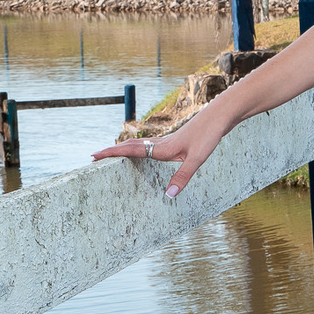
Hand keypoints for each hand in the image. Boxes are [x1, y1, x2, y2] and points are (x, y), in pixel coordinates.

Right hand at [92, 105, 223, 197]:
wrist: (219, 117)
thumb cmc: (208, 136)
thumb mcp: (197, 159)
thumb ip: (183, 177)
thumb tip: (169, 195)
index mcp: (161, 148)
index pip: (130, 150)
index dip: (111, 153)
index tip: (94, 155)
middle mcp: (160, 143)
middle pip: (130, 146)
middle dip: (111, 151)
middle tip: (94, 156)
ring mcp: (166, 141)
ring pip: (138, 144)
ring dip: (123, 149)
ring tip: (111, 154)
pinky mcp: (174, 141)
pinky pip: (149, 145)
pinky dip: (138, 148)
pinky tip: (142, 152)